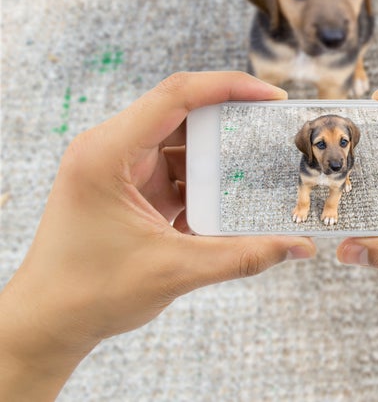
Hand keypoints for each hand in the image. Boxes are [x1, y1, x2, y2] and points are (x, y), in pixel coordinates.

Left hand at [0, 71, 315, 400]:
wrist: (48, 322)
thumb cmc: (90, 293)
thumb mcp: (174, 271)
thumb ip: (242, 256)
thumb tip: (299, 247)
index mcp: (108, 152)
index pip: (176, 95)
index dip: (229, 87)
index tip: (271, 97)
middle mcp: (111, 148)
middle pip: (183, 115)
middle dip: (231, 124)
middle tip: (273, 132)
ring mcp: (120, 167)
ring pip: (182, 143)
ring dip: (217, 158)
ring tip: (258, 170)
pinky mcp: (129, 186)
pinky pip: (175, 170)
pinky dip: (203, 182)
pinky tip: (227, 202)